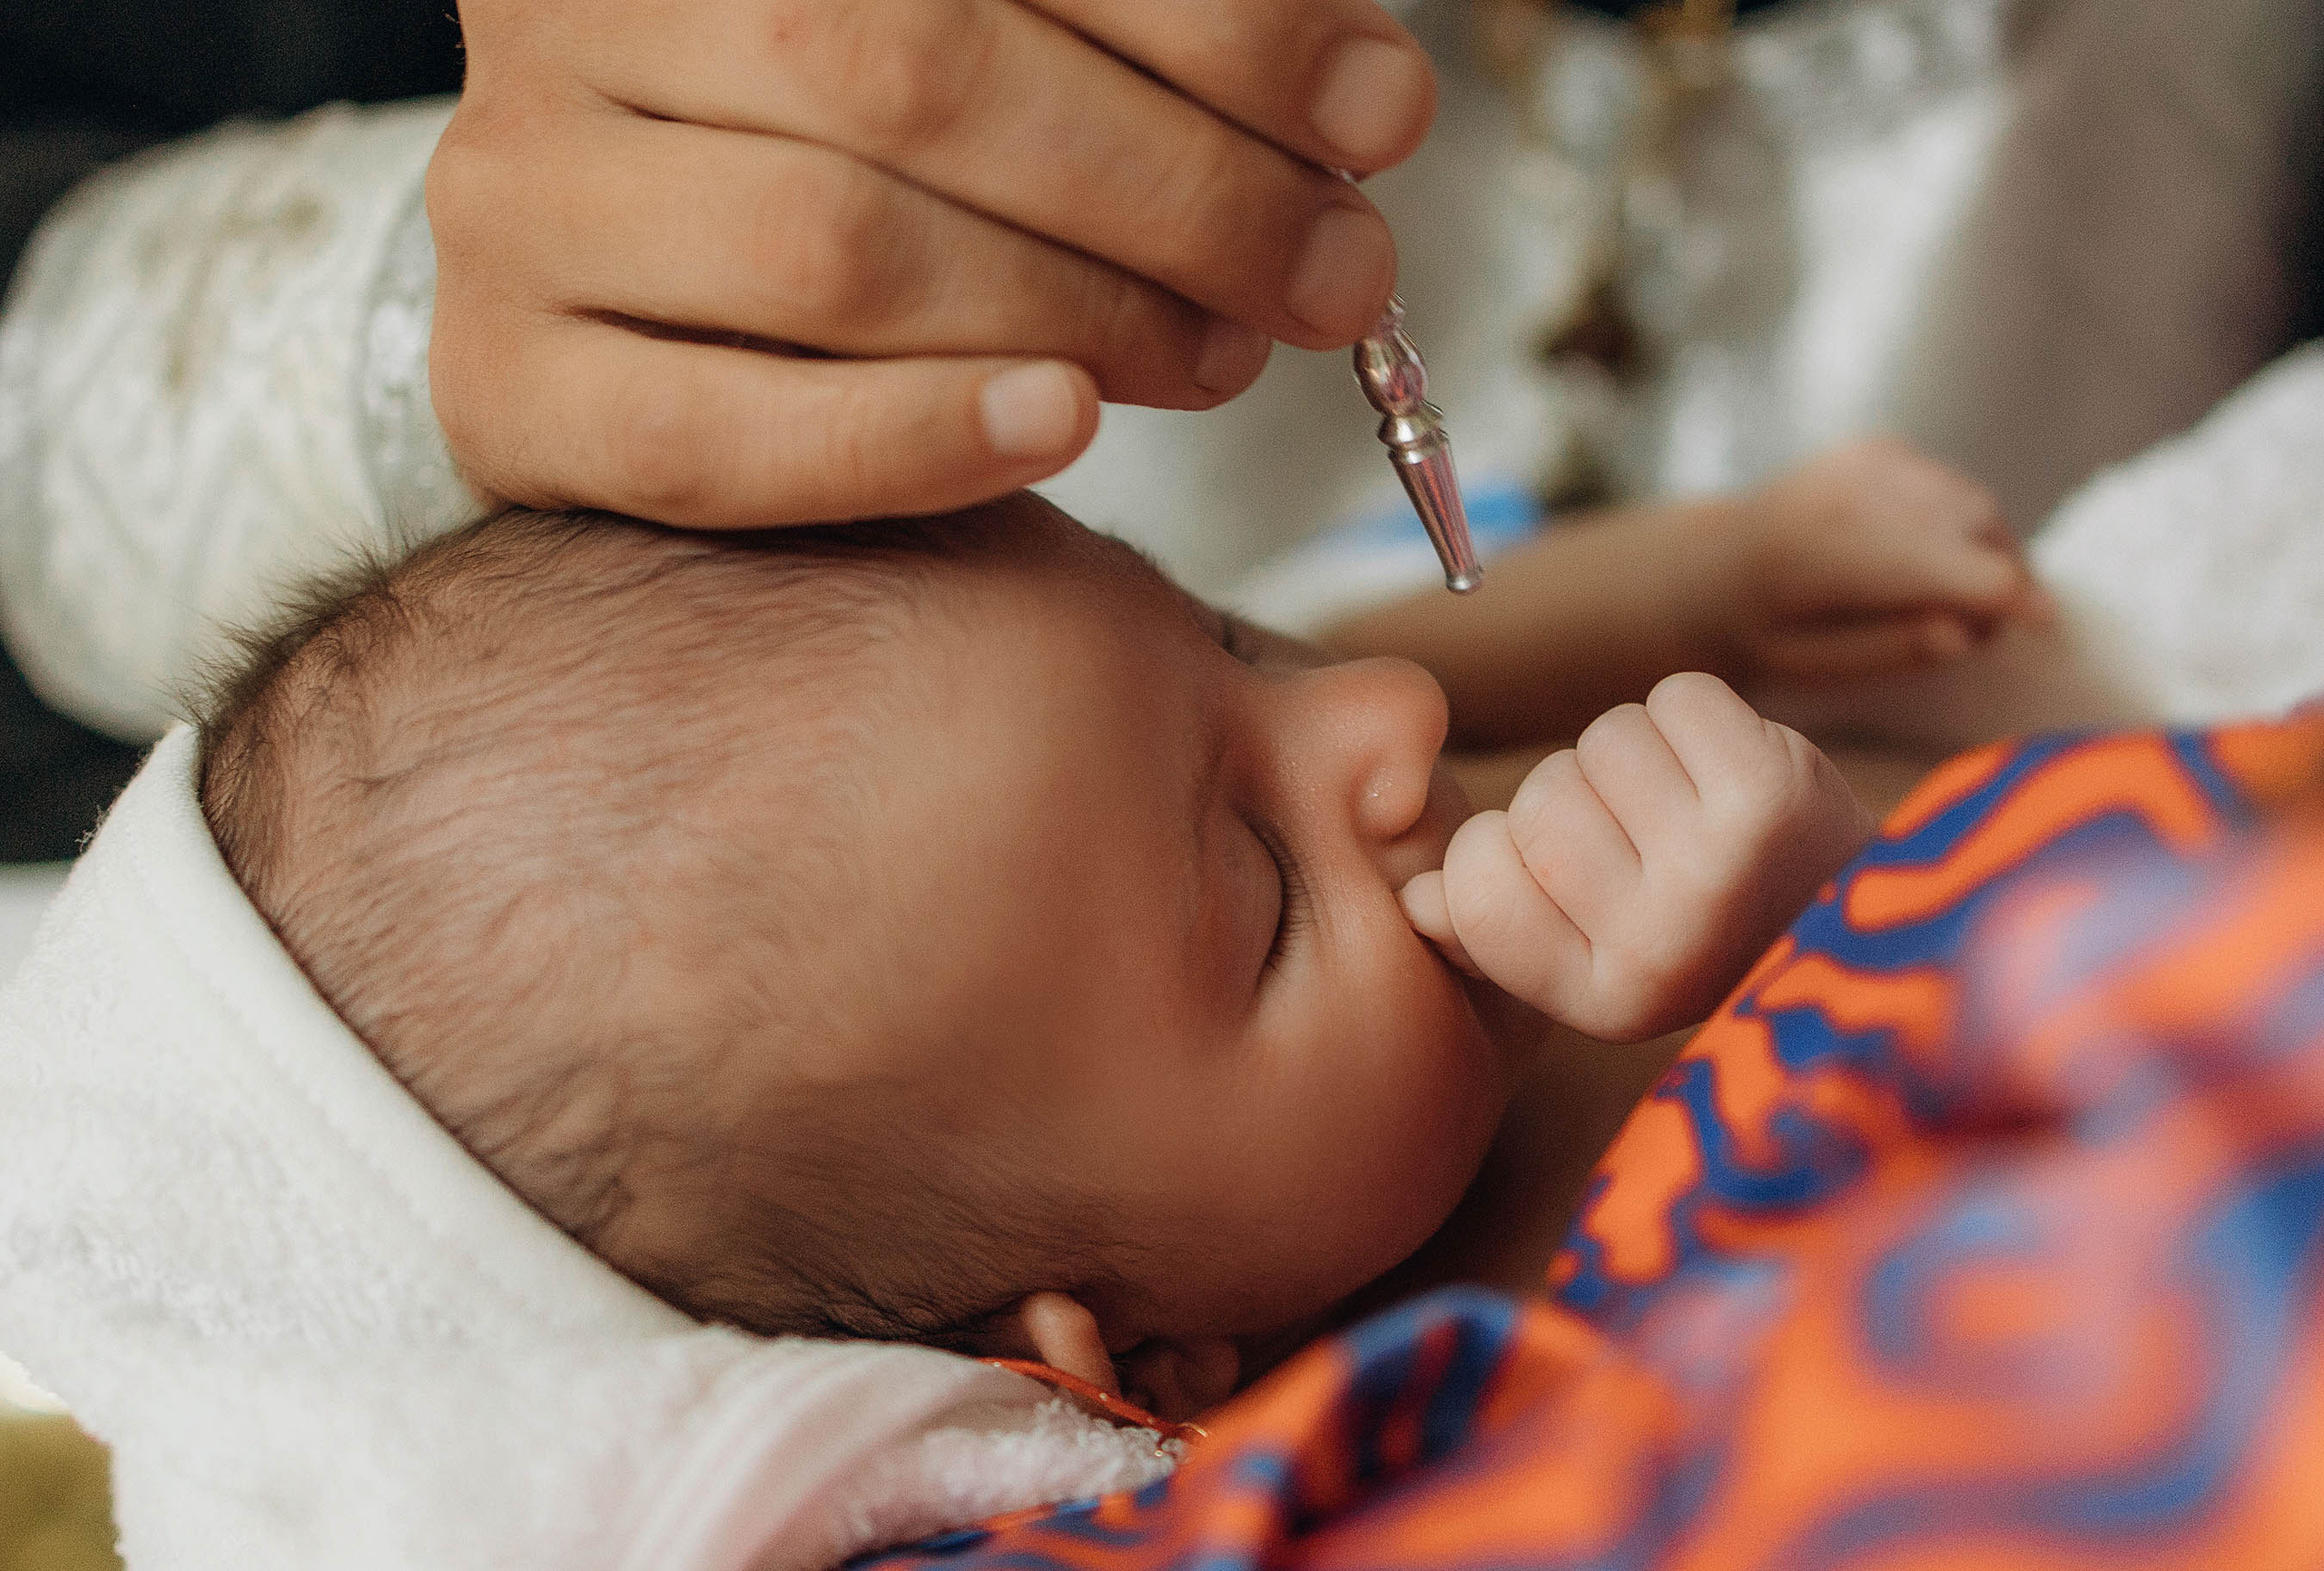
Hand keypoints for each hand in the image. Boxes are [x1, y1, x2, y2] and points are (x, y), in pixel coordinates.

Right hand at [429, 0, 1436, 528]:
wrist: (630, 283)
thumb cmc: (858, 150)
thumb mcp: (984, 34)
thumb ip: (1143, 41)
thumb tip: (1368, 107)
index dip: (1217, 28)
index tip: (1379, 114)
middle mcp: (579, 16)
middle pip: (908, 76)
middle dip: (1173, 189)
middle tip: (1332, 276)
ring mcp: (521, 202)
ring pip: (830, 252)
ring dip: (1079, 314)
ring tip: (1224, 353)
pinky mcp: (508, 386)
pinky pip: (723, 439)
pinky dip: (914, 439)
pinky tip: (1065, 426)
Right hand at [1401, 674, 1871, 1041]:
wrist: (1857, 926)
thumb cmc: (1695, 938)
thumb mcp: (1590, 964)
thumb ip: (1493, 931)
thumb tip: (1415, 899)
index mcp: (1600, 999)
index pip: (1475, 884)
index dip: (1498, 855)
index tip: (1554, 877)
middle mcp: (1659, 941)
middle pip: (1540, 799)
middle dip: (1578, 799)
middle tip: (1644, 841)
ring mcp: (1718, 862)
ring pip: (1603, 739)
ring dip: (1637, 754)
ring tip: (1688, 805)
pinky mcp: (1770, 788)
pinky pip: (1673, 698)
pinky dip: (1691, 716)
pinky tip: (1723, 768)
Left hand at [1723, 438, 2042, 681]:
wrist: (1710, 565)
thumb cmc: (1762, 631)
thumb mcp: (1811, 666)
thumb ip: (1889, 650)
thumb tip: (1967, 632)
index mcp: (1830, 553)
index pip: (1953, 566)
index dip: (2013, 597)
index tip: (2046, 623)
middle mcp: (1853, 490)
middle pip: (1978, 526)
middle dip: (2001, 579)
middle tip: (1975, 630)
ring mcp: (1868, 459)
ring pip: (1973, 502)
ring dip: (1986, 551)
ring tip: (1946, 599)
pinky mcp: (1879, 448)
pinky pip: (1951, 487)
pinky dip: (1959, 524)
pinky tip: (1923, 559)